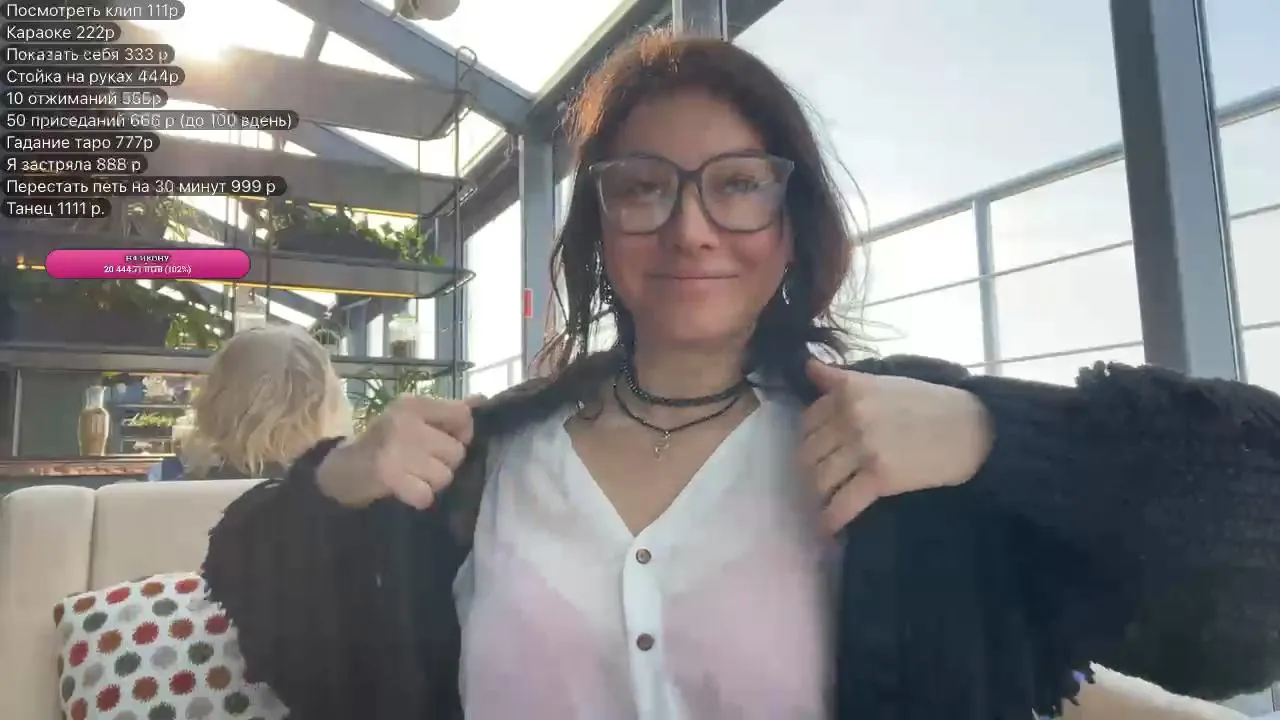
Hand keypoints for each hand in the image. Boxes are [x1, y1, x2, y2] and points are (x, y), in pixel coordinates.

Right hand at [316, 394, 485, 509]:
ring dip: (432, 481)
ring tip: (413, 474)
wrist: (341, 467)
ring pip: (445, 475)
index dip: (462, 433)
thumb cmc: (384, 441)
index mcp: (413, 404)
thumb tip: (482, 400)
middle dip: (444, 462)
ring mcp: (397, 449)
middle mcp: (406, 422)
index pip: (463, 416)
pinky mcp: (389, 476)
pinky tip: (406, 488)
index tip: (445, 439)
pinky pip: (426, 494)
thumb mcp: (411, 418)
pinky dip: (419, 496)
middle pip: (456, 451)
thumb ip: (447, 412)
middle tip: (422, 462)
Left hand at [799, 359, 993, 533]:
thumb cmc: (930, 402)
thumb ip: (842, 380)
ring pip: (820, 479)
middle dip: (811, 469)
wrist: (972, 427)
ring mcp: (864, 448)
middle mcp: (851, 417)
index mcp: (850, 392)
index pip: (808, 421)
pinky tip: (828, 528)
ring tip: (825, 501)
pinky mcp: (880, 477)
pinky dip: (832, 518)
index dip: (810, 439)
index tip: (818, 451)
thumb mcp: (883, 382)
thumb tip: (808, 366)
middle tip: (821, 479)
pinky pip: (843, 503)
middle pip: (809, 452)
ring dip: (819, 494)